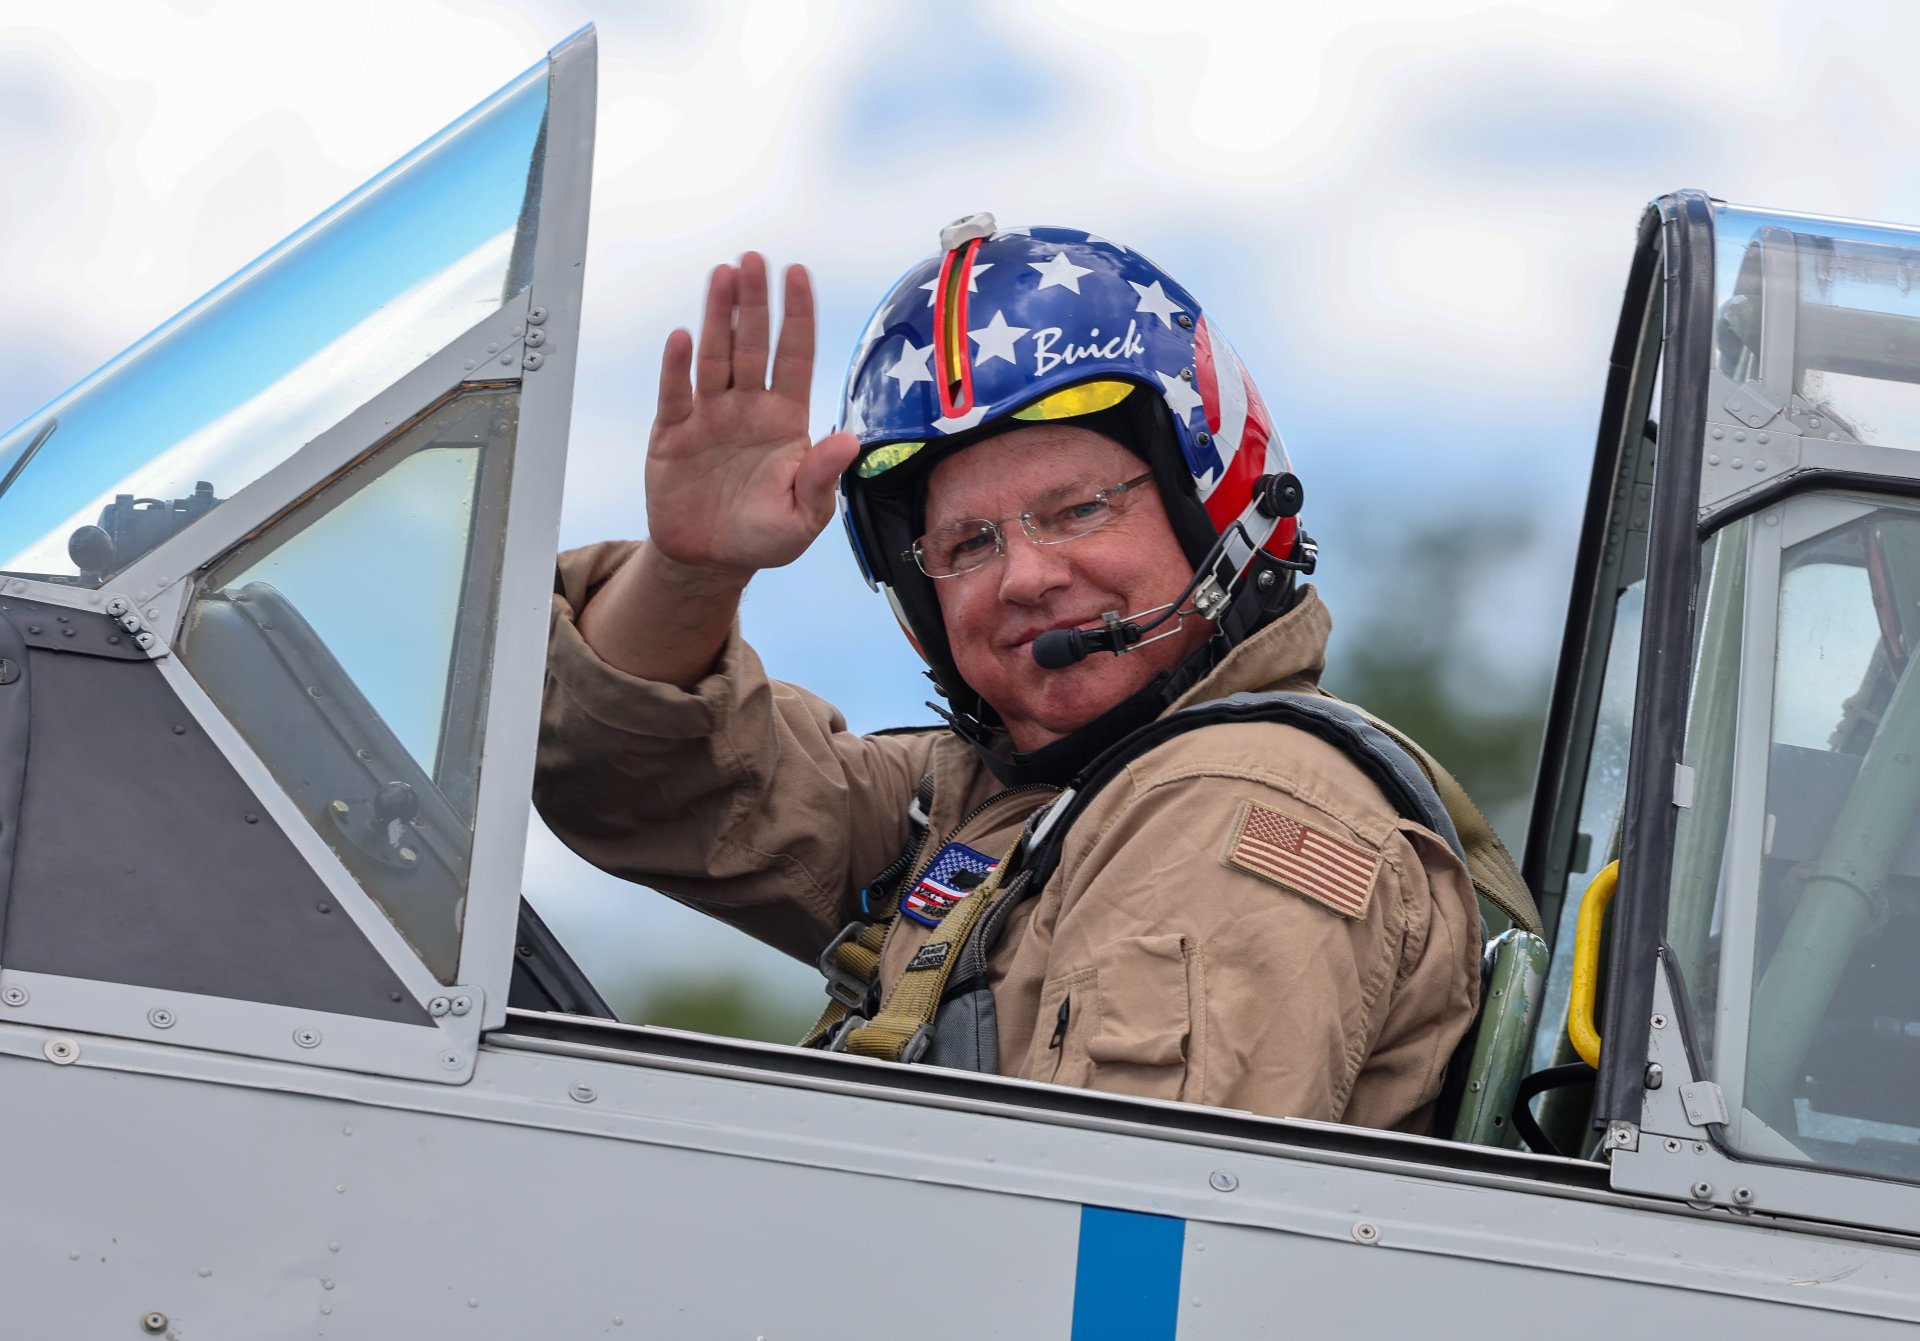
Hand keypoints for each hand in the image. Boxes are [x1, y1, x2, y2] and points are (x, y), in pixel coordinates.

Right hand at [645, 254, 858, 580]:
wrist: (710, 561)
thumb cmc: (764, 536)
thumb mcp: (804, 517)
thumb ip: (822, 478)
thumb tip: (848, 440)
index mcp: (785, 419)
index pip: (794, 356)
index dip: (796, 316)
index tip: (797, 274)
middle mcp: (748, 407)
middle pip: (752, 345)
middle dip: (754, 302)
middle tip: (754, 259)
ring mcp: (709, 416)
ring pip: (715, 357)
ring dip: (718, 317)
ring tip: (723, 276)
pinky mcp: (673, 434)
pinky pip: (676, 394)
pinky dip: (677, 367)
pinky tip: (683, 337)